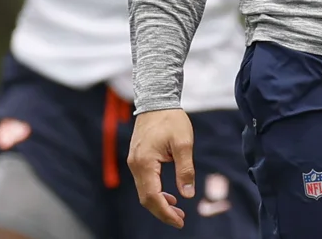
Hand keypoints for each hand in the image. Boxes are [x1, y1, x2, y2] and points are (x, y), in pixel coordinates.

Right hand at [128, 109, 195, 228]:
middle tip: (180, 220)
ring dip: (159, 203)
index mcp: (145, 163)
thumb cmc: (171, 119)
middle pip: (146, 198)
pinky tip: (169, 195)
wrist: (156, 100)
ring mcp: (134, 162)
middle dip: (162, 212)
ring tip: (177, 210)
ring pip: (144, 191)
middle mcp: (135, 165)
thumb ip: (185, 170)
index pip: (152, 197)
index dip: (165, 213)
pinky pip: (144, 182)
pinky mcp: (137, 158)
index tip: (180, 221)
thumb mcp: (183, 143)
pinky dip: (155, 192)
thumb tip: (188, 195)